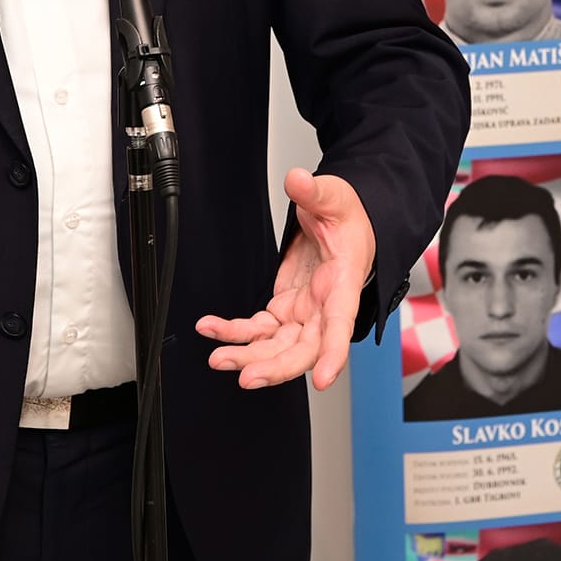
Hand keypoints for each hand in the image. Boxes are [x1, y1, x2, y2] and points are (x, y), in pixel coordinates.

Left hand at [196, 169, 375, 390]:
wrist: (343, 224)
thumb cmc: (349, 219)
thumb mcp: (335, 199)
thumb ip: (315, 192)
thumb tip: (297, 181)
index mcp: (342, 285)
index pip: (341, 325)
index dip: (333, 355)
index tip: (325, 379)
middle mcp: (324, 308)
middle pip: (304, 350)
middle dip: (275, 367)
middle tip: (245, 375)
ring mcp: (304, 313)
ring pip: (277, 348)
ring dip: (248, 356)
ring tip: (217, 357)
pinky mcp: (285, 310)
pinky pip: (258, 330)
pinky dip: (234, 333)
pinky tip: (212, 328)